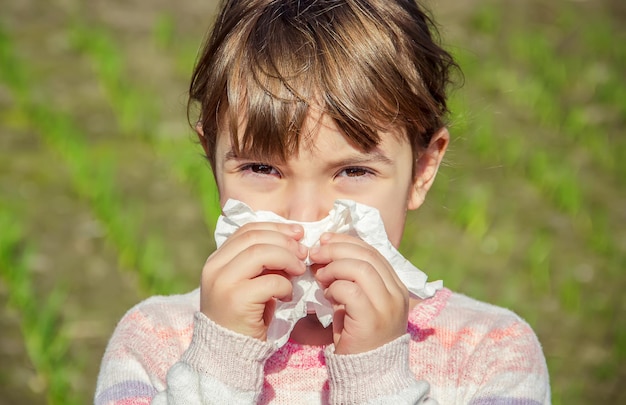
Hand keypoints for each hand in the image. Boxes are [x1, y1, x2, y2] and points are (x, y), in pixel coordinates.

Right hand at [200, 222, 306, 340]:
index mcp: (217, 260)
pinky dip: (286, 285)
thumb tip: (293, 241)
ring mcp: (223, 283)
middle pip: (255, 238)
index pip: (247, 230)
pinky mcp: (236, 300)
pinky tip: (288, 295)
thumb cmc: (245, 316)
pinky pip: (270, 281)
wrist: (229, 353)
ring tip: (300, 270)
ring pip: (261, 253)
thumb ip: (262, 262)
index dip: (275, 228)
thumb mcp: (249, 282)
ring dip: (287, 259)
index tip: (298, 233)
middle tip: (304, 252)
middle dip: (285, 241)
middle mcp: (215, 267)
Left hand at [310, 233, 408, 354]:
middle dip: (337, 249)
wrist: (368, 373)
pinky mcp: (372, 320)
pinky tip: (327, 294)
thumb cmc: (358, 335)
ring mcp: (387, 306)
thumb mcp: (357, 301)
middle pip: (367, 255)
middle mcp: (396, 293)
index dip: (346, 241)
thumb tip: (325, 252)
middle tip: (316, 253)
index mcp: (395, 285)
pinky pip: (351, 291)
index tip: (324, 240)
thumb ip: (350, 278)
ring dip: (335, 266)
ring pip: (361, 269)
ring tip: (319, 275)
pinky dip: (335, 287)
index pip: (372, 251)